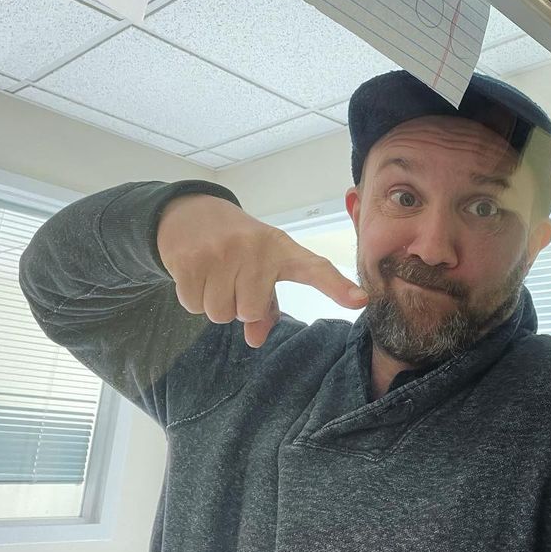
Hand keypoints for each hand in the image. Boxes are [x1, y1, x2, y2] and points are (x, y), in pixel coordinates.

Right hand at [157, 194, 366, 346]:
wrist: (191, 213)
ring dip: (215, 303)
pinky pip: (195, 306)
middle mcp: (255, 249)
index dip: (337, 287)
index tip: (360, 300)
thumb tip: (254, 339)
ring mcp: (223, 253)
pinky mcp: (192, 260)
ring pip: (221, 313)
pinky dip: (193, 299)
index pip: (315, 269)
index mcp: (282, 250)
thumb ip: (265, 305)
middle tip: (233, 278)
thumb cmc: (236, 247)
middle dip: (239, 305)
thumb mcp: (259, 267)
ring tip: (215, 275)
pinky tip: (197, 274)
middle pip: (250, 312)